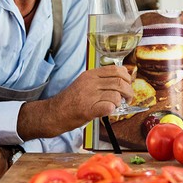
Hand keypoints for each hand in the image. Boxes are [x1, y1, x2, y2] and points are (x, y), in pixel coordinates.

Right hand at [17, 65, 133, 139]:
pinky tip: (108, 111)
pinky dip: (112, 110)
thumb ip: (100, 80)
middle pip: (119, 82)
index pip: (116, 69)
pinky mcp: (88, 110)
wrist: (54, 113)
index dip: (126, 77)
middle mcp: (90, 83)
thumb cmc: (70, 100)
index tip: (128, 84)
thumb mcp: (84, 83)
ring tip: (117, 106)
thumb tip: (121, 78)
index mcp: (90, 75)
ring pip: (116, 95)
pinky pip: (109, 107)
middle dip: (129, 91)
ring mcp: (89, 96)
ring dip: (120, 102)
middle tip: (128, 98)